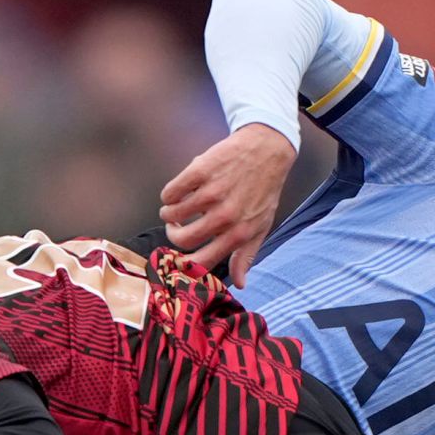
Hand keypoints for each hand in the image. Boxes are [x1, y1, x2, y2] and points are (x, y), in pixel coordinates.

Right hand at [160, 123, 296, 286]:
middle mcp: (224, 216)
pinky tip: (176, 192)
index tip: (179, 257)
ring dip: (168, 214)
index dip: (185, 264)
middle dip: (173, 236)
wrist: (266, 150)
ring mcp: (211, 193)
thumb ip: (246, 255)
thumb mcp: (260, 225)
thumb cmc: (264, 190)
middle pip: (182, 239)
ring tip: (174, 209)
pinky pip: (170, 192)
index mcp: (238, 233)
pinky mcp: (199, 171)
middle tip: (175, 228)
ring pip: (172, 215)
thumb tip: (240, 284)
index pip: (202, 261)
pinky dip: (168, 195)